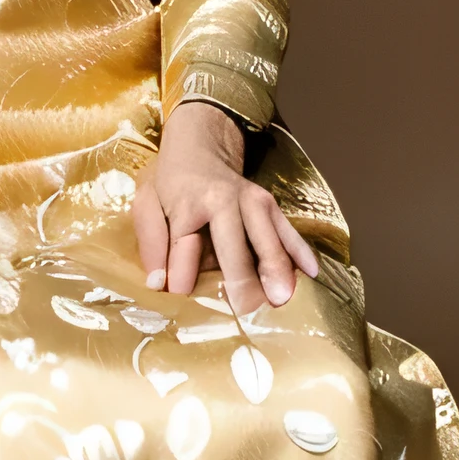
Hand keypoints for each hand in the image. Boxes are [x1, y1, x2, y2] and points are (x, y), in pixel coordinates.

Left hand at [132, 100, 318, 314]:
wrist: (201, 144)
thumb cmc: (171, 181)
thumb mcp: (147, 203)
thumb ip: (152, 242)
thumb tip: (160, 284)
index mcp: (191, 201)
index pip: (186, 243)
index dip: (182, 272)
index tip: (180, 295)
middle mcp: (227, 200)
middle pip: (236, 248)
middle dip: (243, 282)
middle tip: (248, 314)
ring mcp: (255, 202)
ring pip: (268, 241)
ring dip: (277, 272)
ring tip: (281, 300)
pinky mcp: (271, 206)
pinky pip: (288, 231)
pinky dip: (300, 251)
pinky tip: (311, 272)